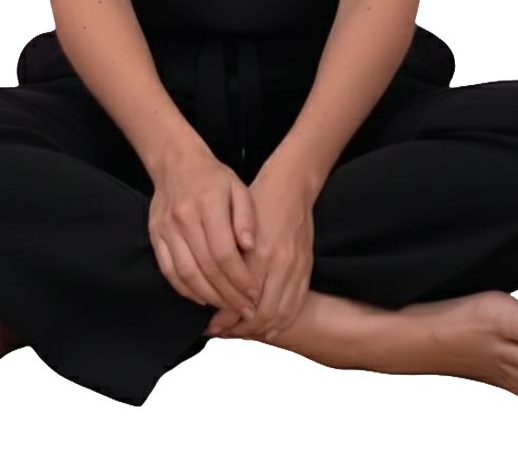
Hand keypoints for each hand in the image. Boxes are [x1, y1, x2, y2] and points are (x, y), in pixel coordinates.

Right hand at [148, 146, 260, 321]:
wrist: (176, 162)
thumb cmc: (212, 177)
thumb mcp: (238, 188)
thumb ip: (246, 217)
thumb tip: (250, 247)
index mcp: (207, 203)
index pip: (224, 252)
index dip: (240, 278)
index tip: (254, 294)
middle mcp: (184, 218)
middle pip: (207, 267)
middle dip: (229, 294)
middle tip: (245, 310)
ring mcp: (166, 228)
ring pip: (187, 273)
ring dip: (209, 296)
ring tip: (227, 308)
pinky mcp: (155, 236)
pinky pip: (169, 270)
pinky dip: (186, 289)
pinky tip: (203, 297)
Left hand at [203, 158, 314, 342]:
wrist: (291, 186)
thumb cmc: (260, 201)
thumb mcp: (234, 227)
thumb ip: (227, 258)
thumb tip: (213, 290)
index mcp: (259, 254)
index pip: (240, 300)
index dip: (225, 318)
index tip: (211, 324)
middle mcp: (279, 265)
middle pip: (260, 314)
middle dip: (240, 328)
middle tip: (223, 332)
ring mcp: (296, 268)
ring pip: (279, 314)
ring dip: (260, 328)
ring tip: (242, 331)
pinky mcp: (306, 268)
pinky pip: (296, 305)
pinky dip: (282, 320)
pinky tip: (269, 326)